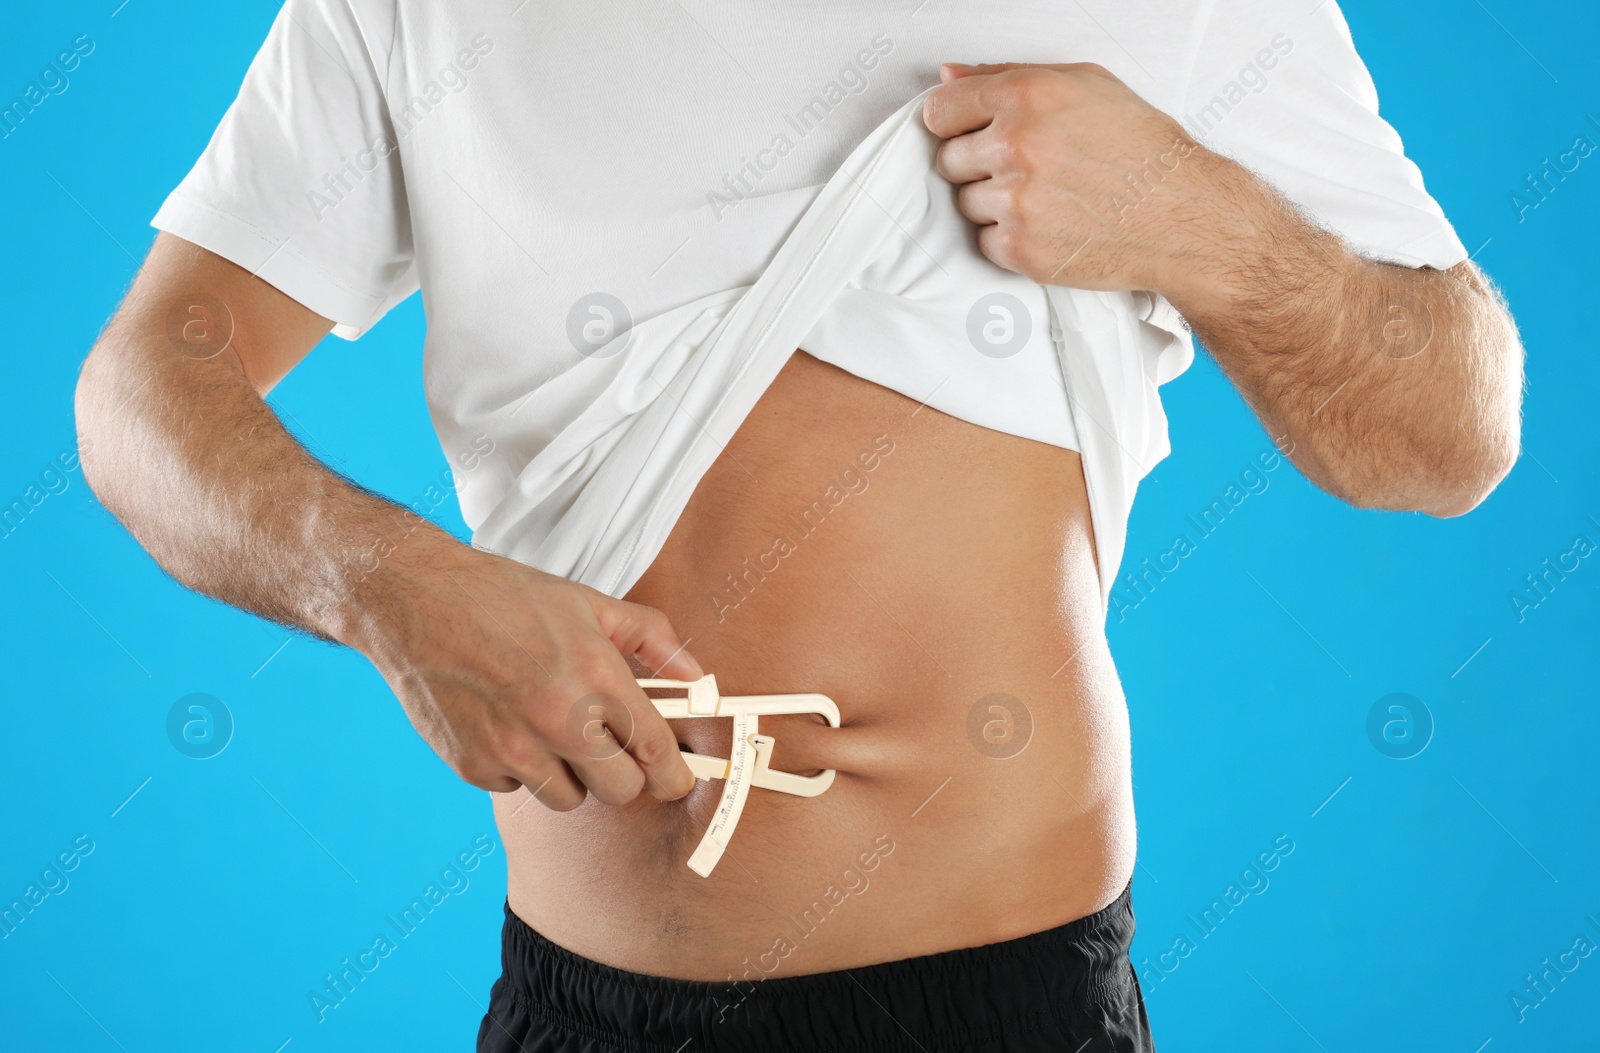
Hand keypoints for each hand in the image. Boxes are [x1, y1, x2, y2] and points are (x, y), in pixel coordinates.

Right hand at [358, 534, 701, 810]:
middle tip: (610, 748)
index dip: (675, 775)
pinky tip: (508, 725)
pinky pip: (518, 790)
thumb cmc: (504, 597)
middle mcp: (559, 720)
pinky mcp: (475, 766)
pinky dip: (521, 768)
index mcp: (597, 677)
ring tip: (552, 731)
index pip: (656, 753)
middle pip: (621, 792)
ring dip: (572, 776)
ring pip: (570, 800)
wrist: (416, 601)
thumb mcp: (588, 603)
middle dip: (623, 774)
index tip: (677, 779)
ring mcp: (513, 749)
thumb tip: (694, 673)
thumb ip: (651, 638)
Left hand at [923, 61, 1241, 299]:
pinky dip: (1010, 239)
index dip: (953, 123)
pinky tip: (1051, 224)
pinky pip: (985, 242)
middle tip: (1028, 168)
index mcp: (1026, 97)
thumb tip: (951, 76)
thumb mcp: (1085, 84)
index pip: (940, 111)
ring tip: (1048, 196)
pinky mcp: (1020, 248)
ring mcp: (1016, 201)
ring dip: (995, 203)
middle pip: (949, 160)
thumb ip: (1007, 75)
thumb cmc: (1142, 148)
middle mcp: (1016, 146)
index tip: (966, 132)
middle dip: (979, 164)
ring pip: (966, 203)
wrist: (1182, 214)